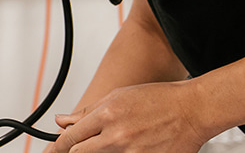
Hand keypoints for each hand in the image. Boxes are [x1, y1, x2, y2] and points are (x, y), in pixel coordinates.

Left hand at [46, 82, 208, 152]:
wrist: (192, 110)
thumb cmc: (158, 99)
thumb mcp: (118, 96)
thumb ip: (88, 112)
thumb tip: (63, 121)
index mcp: (107, 115)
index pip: (71, 138)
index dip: (57, 147)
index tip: (52, 151)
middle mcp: (117, 136)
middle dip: (74, 152)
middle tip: (75, 149)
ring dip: (99, 152)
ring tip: (112, 142)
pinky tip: (128, 147)